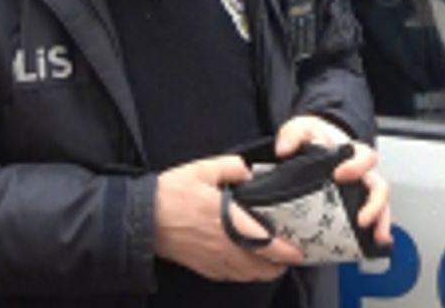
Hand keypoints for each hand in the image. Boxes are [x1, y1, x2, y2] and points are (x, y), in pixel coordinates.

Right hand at [153, 155, 303, 280]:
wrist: (144, 219)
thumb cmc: (172, 194)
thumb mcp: (202, 169)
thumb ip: (231, 167)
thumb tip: (249, 172)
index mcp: (228, 221)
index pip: (267, 244)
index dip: (288, 251)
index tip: (301, 249)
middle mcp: (225, 246)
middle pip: (263, 267)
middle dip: (282, 263)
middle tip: (292, 252)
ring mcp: (215, 260)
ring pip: (250, 275)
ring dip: (266, 270)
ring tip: (275, 259)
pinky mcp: (205, 268)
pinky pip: (234, 277)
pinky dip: (248, 274)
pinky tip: (250, 263)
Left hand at [275, 115, 393, 248]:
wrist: (313, 146)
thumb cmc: (314, 138)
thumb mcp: (302, 129)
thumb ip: (293, 134)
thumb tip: (284, 149)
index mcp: (352, 153)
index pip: (365, 157)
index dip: (357, 166)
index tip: (340, 174)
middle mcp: (362, 173)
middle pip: (379, 188)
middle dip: (375, 205)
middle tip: (361, 219)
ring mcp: (361, 191)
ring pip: (380, 207)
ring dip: (380, 224)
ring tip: (377, 238)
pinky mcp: (354, 206)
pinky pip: (370, 220)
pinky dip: (373, 233)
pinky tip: (371, 245)